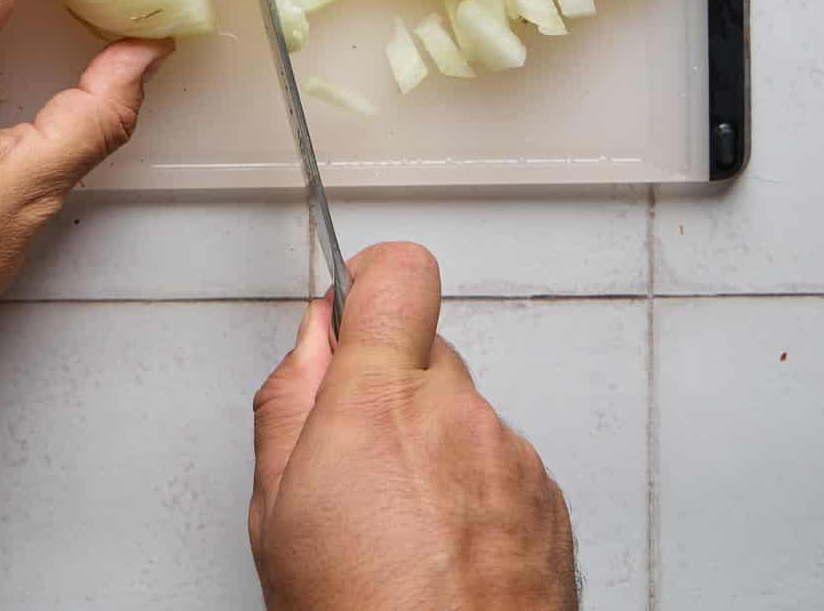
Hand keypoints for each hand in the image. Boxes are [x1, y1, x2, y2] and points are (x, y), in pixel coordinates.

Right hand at [250, 243, 577, 610]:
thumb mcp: (275, 506)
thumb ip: (290, 396)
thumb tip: (314, 336)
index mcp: (381, 399)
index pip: (399, 273)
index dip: (373, 276)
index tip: (356, 300)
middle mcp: (457, 413)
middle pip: (427, 352)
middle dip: (392, 388)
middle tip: (357, 462)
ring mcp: (511, 455)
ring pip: (463, 414)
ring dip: (434, 448)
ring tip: (402, 528)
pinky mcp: (548, 498)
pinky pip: (500, 463)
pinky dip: (474, 492)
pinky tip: (444, 551)